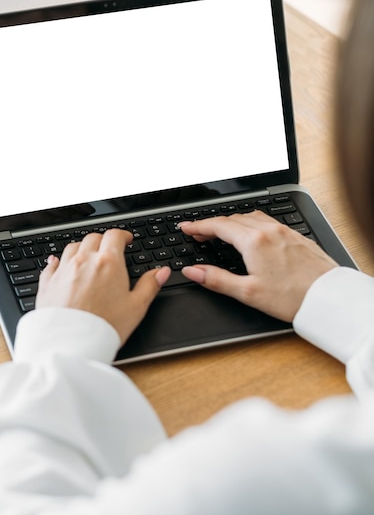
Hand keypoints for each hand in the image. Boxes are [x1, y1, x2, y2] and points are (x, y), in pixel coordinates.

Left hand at [36, 229, 170, 344]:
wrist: (71, 344)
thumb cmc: (105, 326)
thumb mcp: (136, 307)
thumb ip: (149, 285)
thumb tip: (161, 272)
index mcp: (108, 262)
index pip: (115, 236)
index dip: (123, 235)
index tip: (126, 239)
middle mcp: (84, 261)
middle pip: (93, 238)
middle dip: (103, 240)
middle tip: (109, 249)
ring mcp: (63, 270)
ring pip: (72, 247)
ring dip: (82, 248)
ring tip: (87, 256)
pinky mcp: (48, 283)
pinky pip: (52, 264)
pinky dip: (58, 261)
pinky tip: (59, 264)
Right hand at [180, 211, 337, 321]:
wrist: (329, 297)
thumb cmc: (293, 297)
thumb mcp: (248, 292)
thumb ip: (216, 279)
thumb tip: (192, 271)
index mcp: (254, 241)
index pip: (218, 226)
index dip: (198, 225)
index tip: (185, 227)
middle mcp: (269, 230)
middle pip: (233, 219)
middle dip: (212, 224)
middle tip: (198, 233)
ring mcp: (284, 231)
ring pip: (250, 217)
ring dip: (232, 222)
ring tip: (221, 232)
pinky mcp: (295, 235)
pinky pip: (266, 221)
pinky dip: (250, 223)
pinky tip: (250, 234)